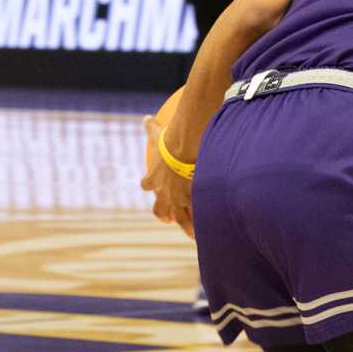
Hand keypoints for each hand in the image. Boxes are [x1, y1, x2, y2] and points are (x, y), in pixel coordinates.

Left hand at [140, 116, 194, 236]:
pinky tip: (206, 231)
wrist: (183, 151)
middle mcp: (163, 192)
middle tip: (167, 218)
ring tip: (191, 233)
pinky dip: (201, 225)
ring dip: (185, 226)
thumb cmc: (168, 141)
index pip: (147, 184)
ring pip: (180, 218)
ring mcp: (177, 199)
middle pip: (160, 209)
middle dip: (163, 214)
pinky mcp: (191, 201)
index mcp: (153, 178)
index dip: (149, 185)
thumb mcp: (156, 133)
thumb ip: (150, 127)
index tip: (151, 186)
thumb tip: (145, 118)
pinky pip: (196, 217)